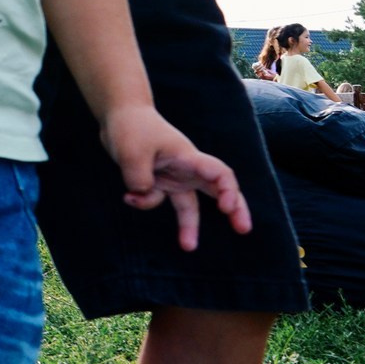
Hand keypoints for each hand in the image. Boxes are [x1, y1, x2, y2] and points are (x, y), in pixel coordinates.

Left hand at [101, 105, 251, 251]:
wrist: (120, 116)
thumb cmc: (131, 128)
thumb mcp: (131, 153)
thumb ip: (138, 179)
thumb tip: (142, 196)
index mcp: (188, 158)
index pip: (219, 174)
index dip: (229, 191)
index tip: (227, 208)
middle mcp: (186, 169)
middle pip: (218, 190)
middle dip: (234, 210)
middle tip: (244, 230)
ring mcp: (174, 177)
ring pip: (190, 205)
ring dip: (189, 226)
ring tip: (188, 247)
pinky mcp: (160, 182)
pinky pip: (158, 201)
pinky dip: (145, 202)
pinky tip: (128, 196)